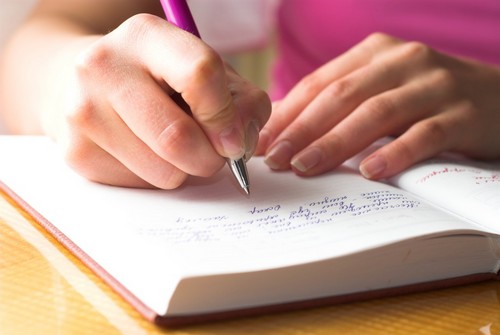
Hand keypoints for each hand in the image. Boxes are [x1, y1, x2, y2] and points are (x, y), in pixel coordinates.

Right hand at [52, 14, 269, 188]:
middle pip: (177, 137)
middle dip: (210, 159)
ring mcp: (83, 111)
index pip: (200, 76)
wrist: (89, 84)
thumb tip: (239, 145)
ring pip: (162, 172)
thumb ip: (242, 102)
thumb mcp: (209, 74)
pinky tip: (147, 152)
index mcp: (146, 36)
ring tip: (174, 147)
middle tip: (212, 154)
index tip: (233, 138)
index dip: (226, 117)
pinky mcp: (76, 151)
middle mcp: (105, 67)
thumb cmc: (162, 80)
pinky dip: (156, 178)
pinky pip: (140, 186)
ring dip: (184, 171)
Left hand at [256, 33, 499, 178]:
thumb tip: (284, 128)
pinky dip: (395, 152)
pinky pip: (424, 134)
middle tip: (275, 159)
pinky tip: (369, 172)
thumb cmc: (424, 99)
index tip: (261, 141)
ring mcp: (435, 84)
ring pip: (376, 113)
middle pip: (342, 96)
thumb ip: (340, 103)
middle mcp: (403, 61)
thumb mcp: (380, 90)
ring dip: (336, 142)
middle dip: (303, 129)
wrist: (498, 98)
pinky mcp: (463, 114)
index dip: (288, 113)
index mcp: (375, 53)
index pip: (320, 82)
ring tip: (307, 167)